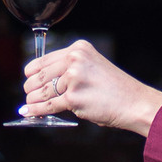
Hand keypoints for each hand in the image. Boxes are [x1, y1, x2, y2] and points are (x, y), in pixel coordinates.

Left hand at [21, 39, 161, 136]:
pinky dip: (36, 110)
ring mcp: (73, 78)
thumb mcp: (92, 67)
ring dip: (33, 99)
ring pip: (42, 90)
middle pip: (40, 75)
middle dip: (31, 87)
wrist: (134, 102)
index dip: (32, 71)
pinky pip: (48, 105)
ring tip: (29, 104)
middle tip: (28, 94)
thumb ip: (69, 70)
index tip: (27, 78)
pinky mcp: (74, 97)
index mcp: (78, 49)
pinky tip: (29, 112)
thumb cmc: (114, 88)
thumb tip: (43, 81)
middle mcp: (74, 60)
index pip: (44, 59)